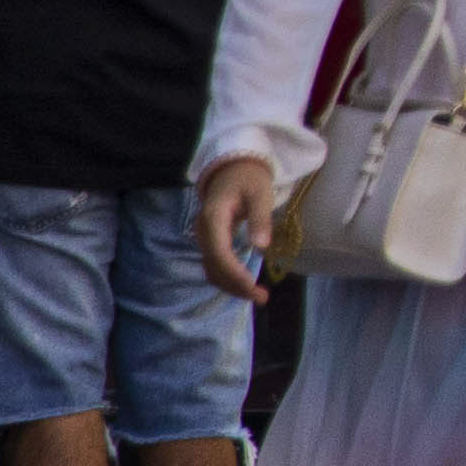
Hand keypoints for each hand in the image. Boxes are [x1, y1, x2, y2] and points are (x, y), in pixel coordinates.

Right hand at [195, 154, 282, 300]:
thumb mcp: (260, 193)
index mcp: (213, 217)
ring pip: (212, 268)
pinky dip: (228, 278)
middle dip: (235, 284)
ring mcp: (204, 237)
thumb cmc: (249, 178)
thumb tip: (260, 247)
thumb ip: (260, 218)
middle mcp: (204, 231)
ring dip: (231, 285)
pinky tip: (244, 284)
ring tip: (257, 296)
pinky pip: (214, 264)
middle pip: (214, 265)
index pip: (219, 252)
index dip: (233, 272)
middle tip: (262, 297)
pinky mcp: (210, 241)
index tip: (252, 286)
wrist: (233, 168)